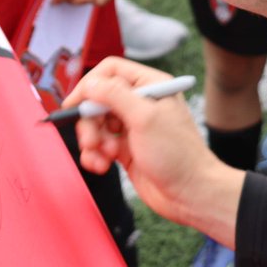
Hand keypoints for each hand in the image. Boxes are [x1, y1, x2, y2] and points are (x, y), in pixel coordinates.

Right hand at [66, 58, 235, 233]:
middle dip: (89, 121)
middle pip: (98, 100)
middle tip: (91, 140)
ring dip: (92, 141)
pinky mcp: (125, 149)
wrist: (191, 195)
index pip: (110, 72)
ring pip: (95, 124)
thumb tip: (90, 84)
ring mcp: (132, 127)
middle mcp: (140, 103)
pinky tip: (102, 165)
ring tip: (103, 157)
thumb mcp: (145, 118)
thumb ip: (115, 95)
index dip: (89, 85)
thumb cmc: (178, 155)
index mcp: (150, 86)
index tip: (75, 104)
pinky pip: (99, 145)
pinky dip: (95, 155)